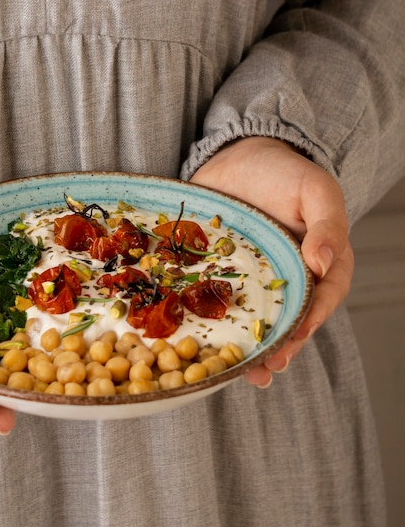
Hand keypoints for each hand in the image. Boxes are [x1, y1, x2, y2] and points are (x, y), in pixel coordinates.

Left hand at [190, 137, 353, 387]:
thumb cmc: (285, 172)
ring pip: (252, 319)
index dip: (308, 323)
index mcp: (318, 264)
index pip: (320, 300)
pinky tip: (199, 340)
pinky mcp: (219, 273)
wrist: (239, 155)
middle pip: (287, 321)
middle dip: (277, 349)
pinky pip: (215, 300)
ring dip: (246, 348)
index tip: (293, 340)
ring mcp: (250, 279)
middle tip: (264, 370)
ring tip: (236, 371)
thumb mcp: (315, 190)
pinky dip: (210, 321)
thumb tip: (323, 263)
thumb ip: (326, 225)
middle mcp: (286, 278)